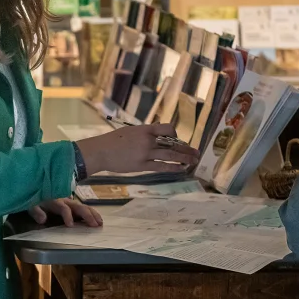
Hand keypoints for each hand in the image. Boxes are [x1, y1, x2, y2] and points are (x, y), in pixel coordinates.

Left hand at [28, 198, 102, 227]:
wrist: (35, 185)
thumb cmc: (33, 198)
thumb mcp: (31, 204)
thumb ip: (36, 211)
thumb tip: (43, 220)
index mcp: (54, 201)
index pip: (63, 208)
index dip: (68, 216)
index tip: (70, 225)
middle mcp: (64, 200)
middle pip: (77, 206)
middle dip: (87, 215)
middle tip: (95, 225)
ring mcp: (68, 201)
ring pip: (82, 206)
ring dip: (92, 214)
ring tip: (100, 223)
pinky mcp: (70, 203)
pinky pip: (82, 207)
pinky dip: (91, 212)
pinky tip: (97, 219)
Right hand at [76, 123, 199, 175]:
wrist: (101, 151)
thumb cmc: (113, 140)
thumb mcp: (130, 131)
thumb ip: (144, 133)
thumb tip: (157, 132)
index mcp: (145, 129)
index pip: (167, 129)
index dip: (175, 135)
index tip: (177, 140)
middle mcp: (148, 140)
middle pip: (172, 143)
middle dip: (186, 148)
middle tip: (197, 152)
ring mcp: (146, 153)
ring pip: (170, 155)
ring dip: (184, 158)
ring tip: (194, 161)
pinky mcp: (142, 165)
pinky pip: (161, 167)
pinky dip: (173, 168)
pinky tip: (181, 169)